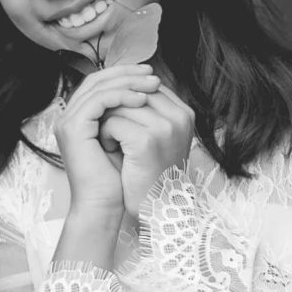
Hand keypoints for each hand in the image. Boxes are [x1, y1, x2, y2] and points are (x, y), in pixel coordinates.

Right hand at [55, 63, 161, 220]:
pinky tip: (141, 99)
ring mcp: (68, 121)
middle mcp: (70, 116)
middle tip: (152, 73)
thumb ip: (129, 117)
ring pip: (99, 86)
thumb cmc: (118, 181)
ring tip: (151, 84)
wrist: (104, 206)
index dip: (124, 75)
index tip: (150, 76)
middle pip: (98, 80)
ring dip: (128, 82)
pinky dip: (121, 96)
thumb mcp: (126, 140)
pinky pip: (99, 100)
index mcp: (80, 118)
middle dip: (127, 73)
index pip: (100, 85)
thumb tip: (148, 92)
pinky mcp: (73, 128)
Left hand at [101, 81, 194, 221]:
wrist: (157, 210)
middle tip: (110, 129)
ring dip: (108, 121)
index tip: (118, 117)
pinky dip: (106, 134)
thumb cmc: (154, 175)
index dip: (126, 97)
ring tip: (110, 140)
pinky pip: (114, 122)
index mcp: (185, 113)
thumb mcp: (160, 137)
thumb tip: (126, 81)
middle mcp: (180, 117)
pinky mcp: (146, 141)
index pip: (147, 86)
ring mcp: (165, 128)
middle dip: (116, 107)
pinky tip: (109, 148)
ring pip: (121, 105)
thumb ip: (151, 110)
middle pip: (134, 91)